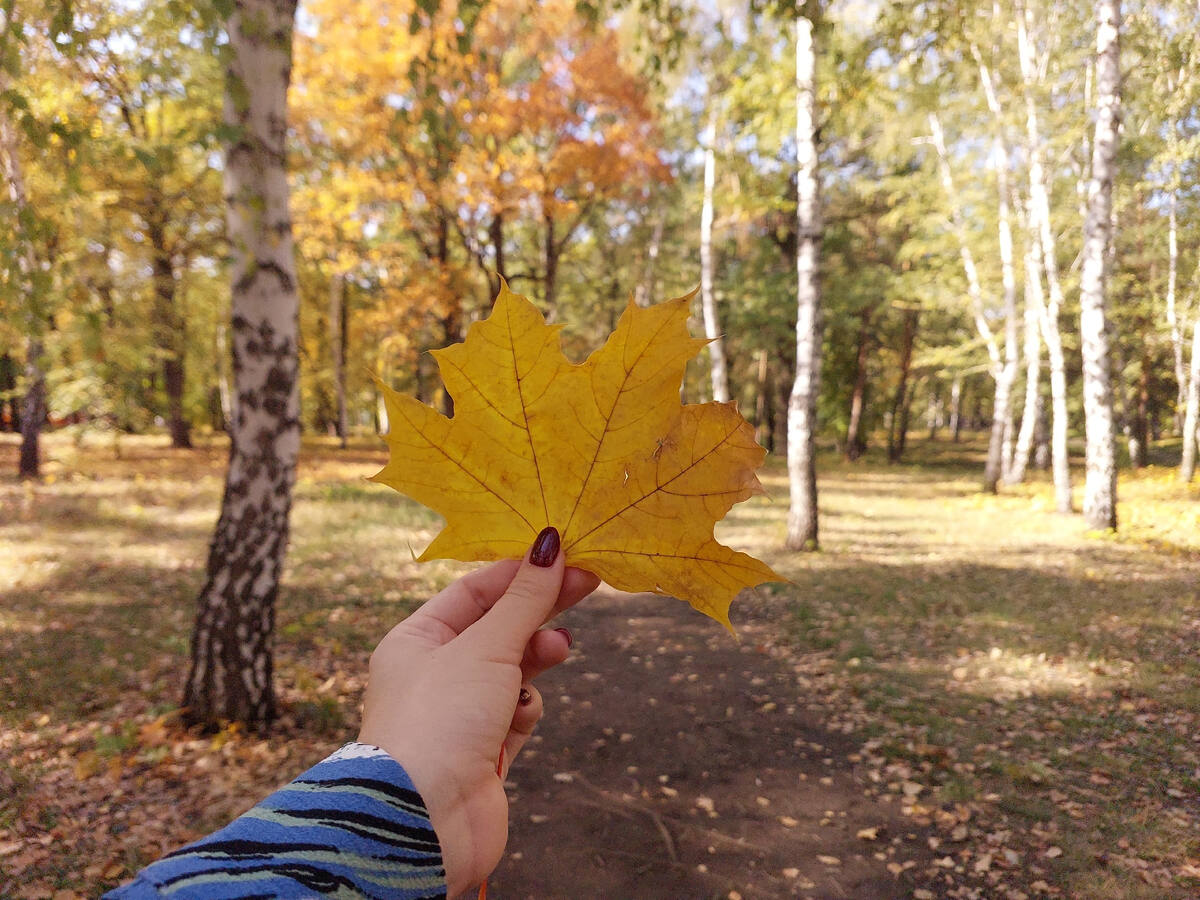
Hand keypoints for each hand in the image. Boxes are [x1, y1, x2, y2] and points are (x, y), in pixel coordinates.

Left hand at [358, 527, 599, 897]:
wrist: (425, 820)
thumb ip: (525, 599)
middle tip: (588, 584)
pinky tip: (522, 714)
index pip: (474, 591)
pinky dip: (525, 709)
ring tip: (557, 650)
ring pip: (512, 671)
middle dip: (539, 610)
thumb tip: (550, 544)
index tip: (565, 555)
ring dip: (536, 659)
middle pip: (497, 627)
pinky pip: (515, 714)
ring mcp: (458, 715)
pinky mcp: (482, 752)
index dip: (520, 572)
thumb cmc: (441, 719)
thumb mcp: (487, 646)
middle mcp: (433, 674)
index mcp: (416, 640)